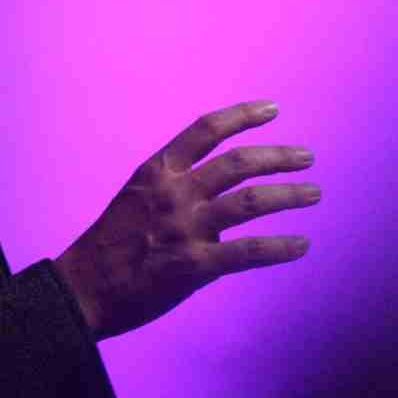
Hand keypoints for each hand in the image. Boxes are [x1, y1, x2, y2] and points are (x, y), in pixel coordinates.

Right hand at [53, 100, 318, 340]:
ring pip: (252, 201)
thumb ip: (175, 188)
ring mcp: (186, 228)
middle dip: (279, 156)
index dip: (243, 115)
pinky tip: (301, 245)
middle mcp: (175, 193)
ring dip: (290, 194)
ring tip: (313, 193)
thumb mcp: (136, 198)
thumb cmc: (111, 244)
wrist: (84, 288)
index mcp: (157, 171)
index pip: (206, 130)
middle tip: (306, 157)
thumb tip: (222, 195)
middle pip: (239, 163)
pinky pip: (250, 252)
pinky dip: (281, 248)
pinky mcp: (196, 266)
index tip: (272, 109)